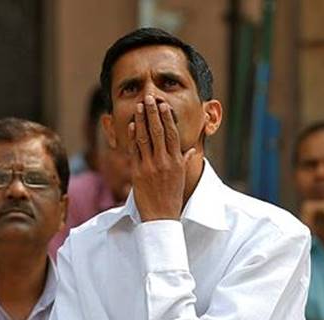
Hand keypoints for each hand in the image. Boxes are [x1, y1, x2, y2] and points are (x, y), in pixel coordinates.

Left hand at [129, 95, 196, 221]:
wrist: (161, 217)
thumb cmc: (172, 197)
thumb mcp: (181, 177)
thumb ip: (185, 160)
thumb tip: (191, 149)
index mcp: (177, 161)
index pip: (172, 134)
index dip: (167, 118)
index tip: (163, 105)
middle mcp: (164, 161)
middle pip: (158, 131)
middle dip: (153, 113)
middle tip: (149, 98)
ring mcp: (150, 166)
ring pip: (145, 138)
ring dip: (142, 120)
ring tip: (139, 106)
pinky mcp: (138, 173)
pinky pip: (135, 151)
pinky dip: (133, 136)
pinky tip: (132, 125)